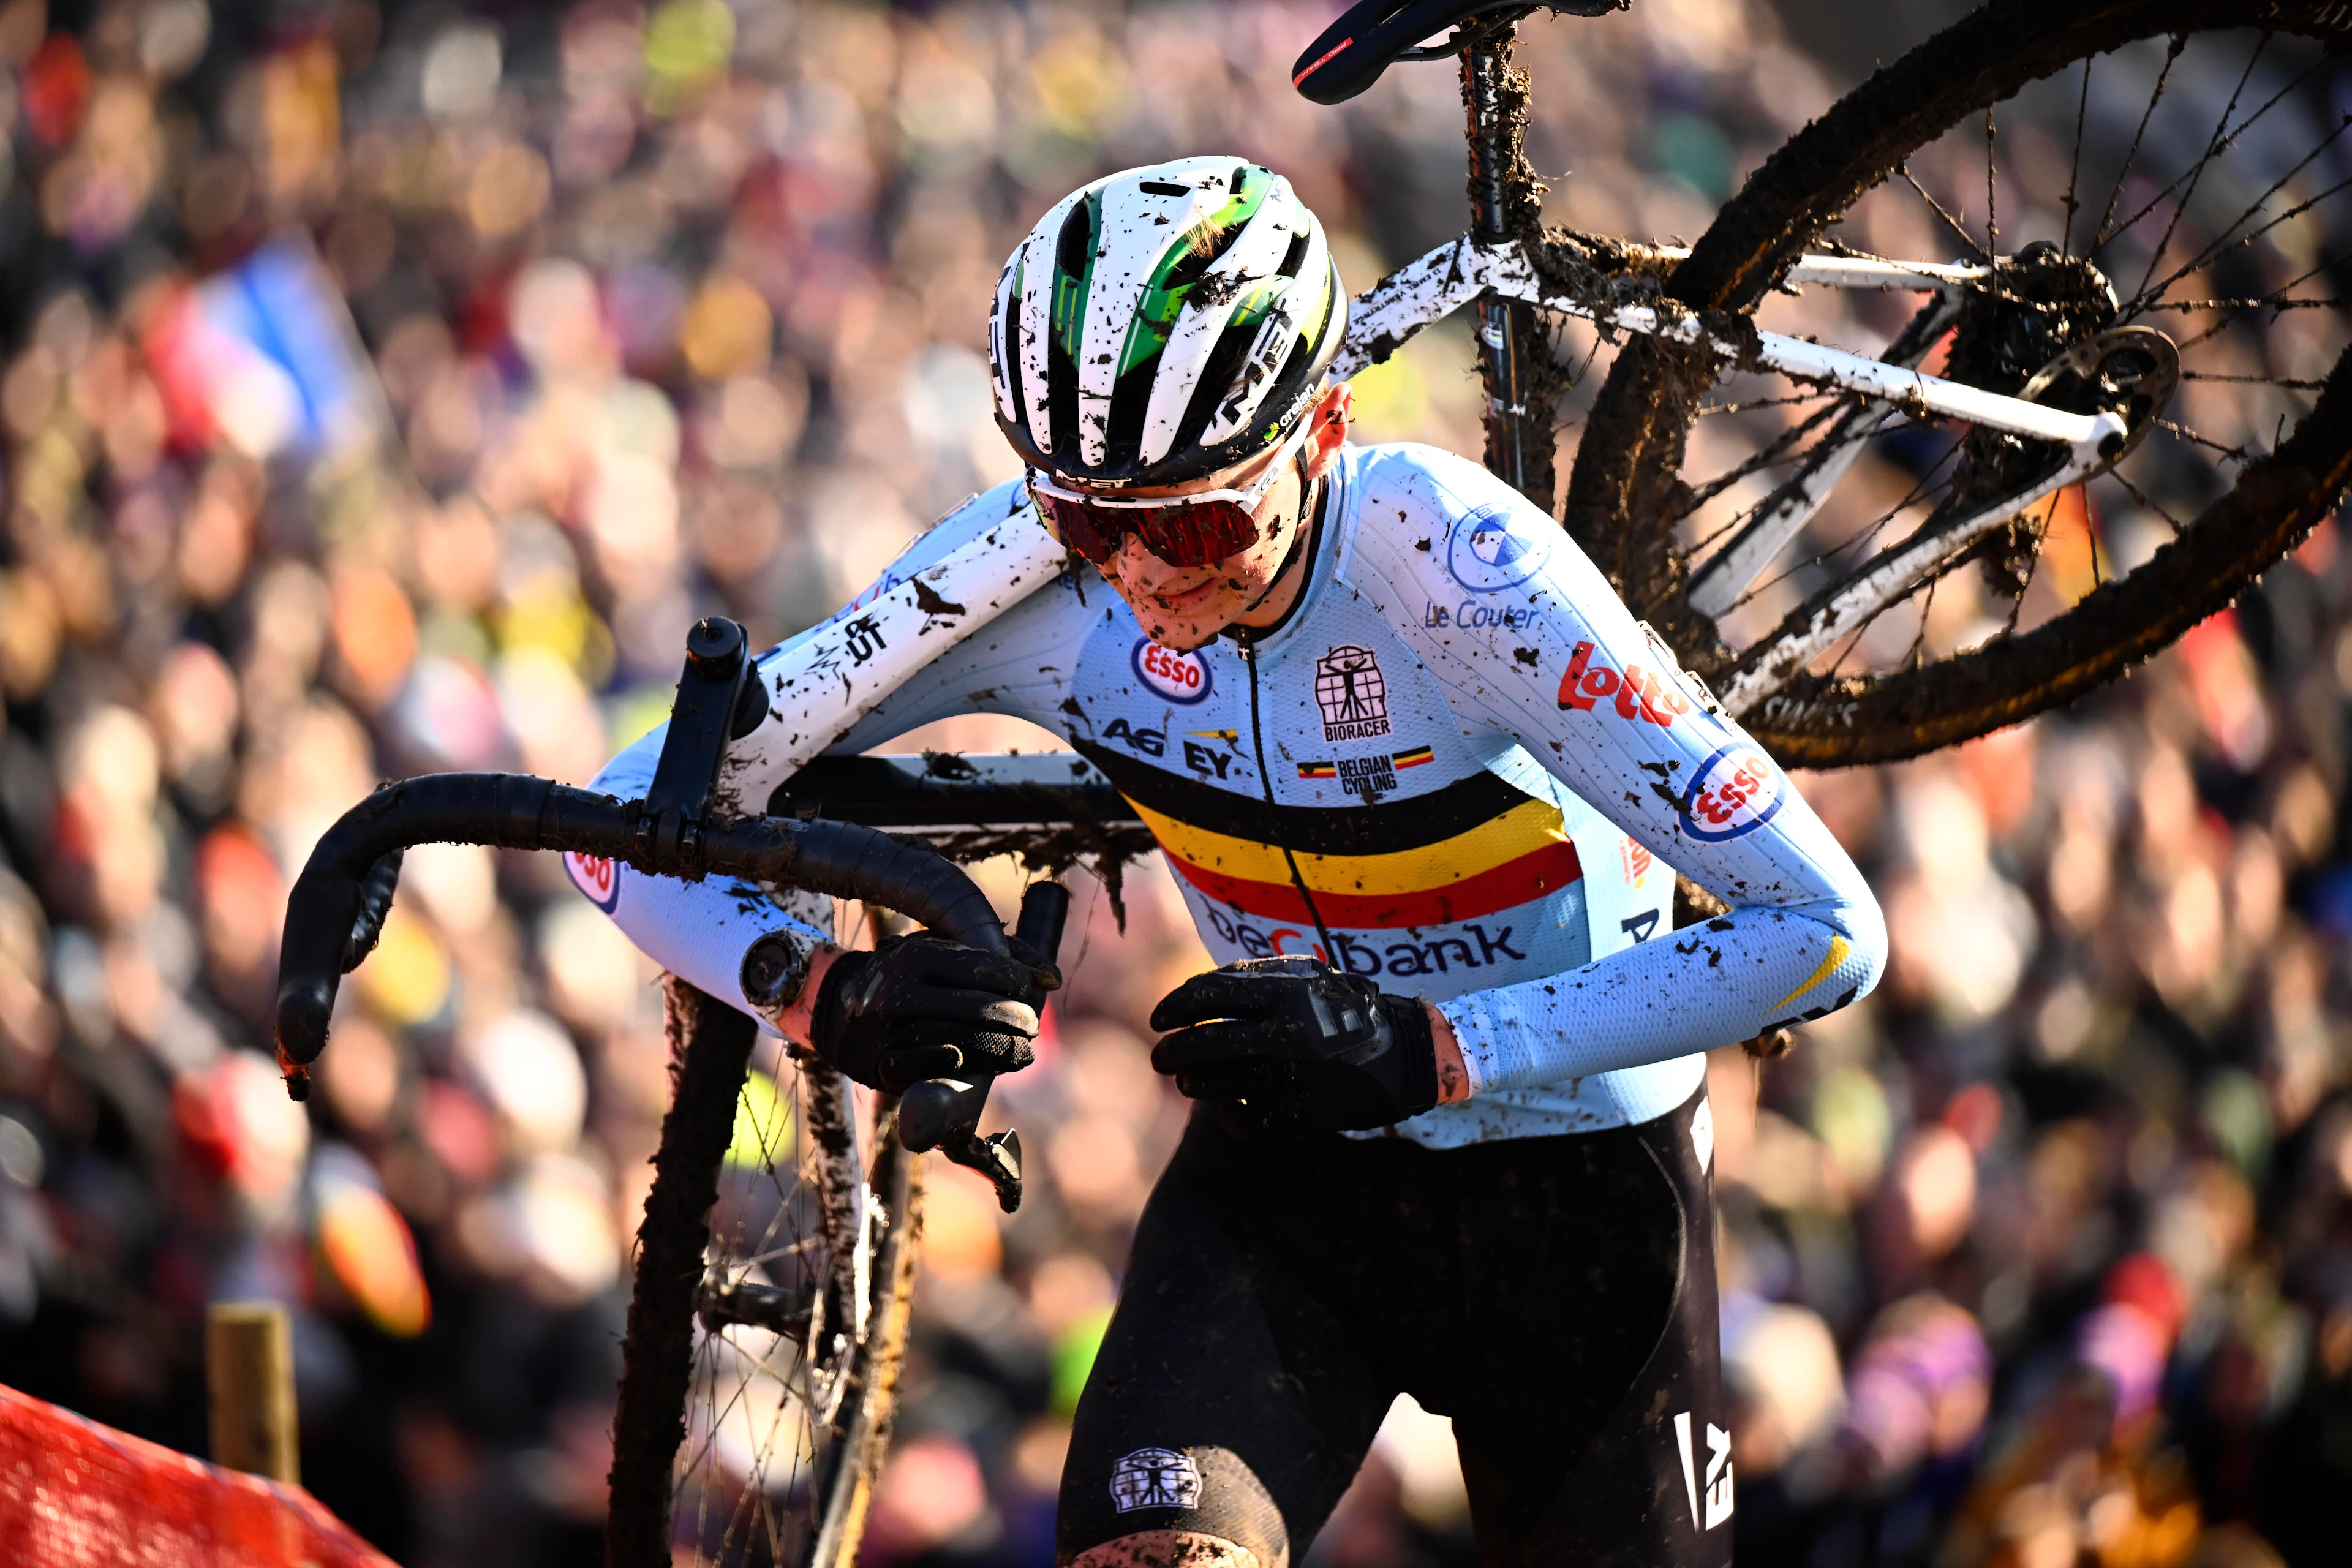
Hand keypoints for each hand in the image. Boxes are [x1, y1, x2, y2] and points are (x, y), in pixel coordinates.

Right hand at [808, 932, 1056, 1092]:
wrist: (838, 1008)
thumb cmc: (907, 977)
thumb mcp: (939, 952)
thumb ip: (998, 954)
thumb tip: (1051, 979)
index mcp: (917, 955)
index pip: (983, 967)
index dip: (1015, 981)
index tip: (1029, 991)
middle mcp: (900, 990)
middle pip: (976, 1007)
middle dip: (1014, 1019)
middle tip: (1031, 1027)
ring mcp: (888, 1029)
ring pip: (957, 1040)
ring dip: (998, 1049)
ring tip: (1022, 1051)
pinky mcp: (881, 1064)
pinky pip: (924, 1067)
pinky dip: (953, 1063)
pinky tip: (974, 1062)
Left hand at [1149, 957, 1438, 1136]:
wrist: (1408, 1054)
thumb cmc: (1345, 1011)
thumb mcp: (1305, 978)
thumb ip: (1254, 981)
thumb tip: (1193, 995)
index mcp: (1284, 990)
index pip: (1206, 995)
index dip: (1174, 1008)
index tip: (1158, 1020)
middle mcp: (1284, 1032)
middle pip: (1203, 1044)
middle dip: (1172, 1053)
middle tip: (1160, 1058)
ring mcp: (1291, 1074)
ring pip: (1215, 1084)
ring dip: (1193, 1084)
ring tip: (1189, 1082)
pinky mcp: (1300, 1112)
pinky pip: (1243, 1119)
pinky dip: (1229, 1115)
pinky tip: (1229, 1108)